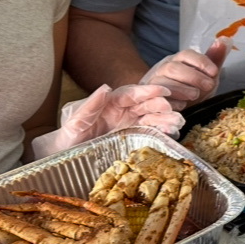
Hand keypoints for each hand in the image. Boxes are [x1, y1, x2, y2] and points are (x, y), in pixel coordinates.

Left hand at [31, 83, 183, 158]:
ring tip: (178, 124)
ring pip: (151, 118)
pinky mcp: (133, 137)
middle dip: (161, 107)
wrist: (66, 156)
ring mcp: (129, 124)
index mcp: (110, 102)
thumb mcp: (75, 120)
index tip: (163, 91)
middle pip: (145, 105)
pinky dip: (162, 133)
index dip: (148, 91)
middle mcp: (122, 111)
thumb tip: (105, 87)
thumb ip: (89, 105)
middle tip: (173, 112)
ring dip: (166, 120)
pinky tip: (173, 135)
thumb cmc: (68, 137)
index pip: (131, 93)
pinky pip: (150, 132)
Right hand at [140, 37, 231, 110]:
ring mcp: (155, 85)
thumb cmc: (189, 87)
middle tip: (208, 86)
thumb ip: (214, 59)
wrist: (171, 105)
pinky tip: (182, 106)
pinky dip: (170, 103)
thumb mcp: (206, 74)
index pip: (186, 55)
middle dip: (193, 77)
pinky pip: (156, 100)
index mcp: (178, 60)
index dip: (201, 62)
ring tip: (195, 95)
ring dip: (181, 89)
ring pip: (162, 83)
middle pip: (173, 68)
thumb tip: (226, 39)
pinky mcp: (150, 100)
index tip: (215, 72)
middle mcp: (164, 69)